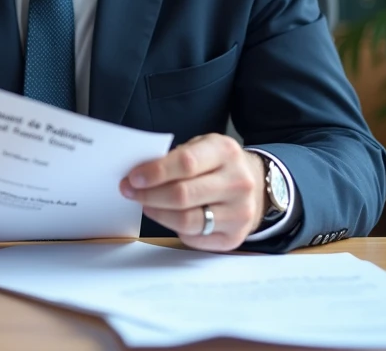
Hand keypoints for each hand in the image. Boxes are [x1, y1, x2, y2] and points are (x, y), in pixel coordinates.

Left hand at [120, 133, 266, 251]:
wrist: (254, 185)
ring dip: (158, 214)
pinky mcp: (234, 237)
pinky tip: (171, 217)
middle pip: (183, 195)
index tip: (133, 178)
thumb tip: (140, 175)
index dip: (155, 172)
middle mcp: (238, 183)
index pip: (186, 163)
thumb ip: (175, 157)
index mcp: (226, 152)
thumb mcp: (202, 147)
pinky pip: (194, 237)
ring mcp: (239, 212)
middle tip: (131, 192)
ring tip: (147, 205)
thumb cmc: (218, 164)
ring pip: (186, 220)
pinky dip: (176, 228)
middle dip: (149, 195)